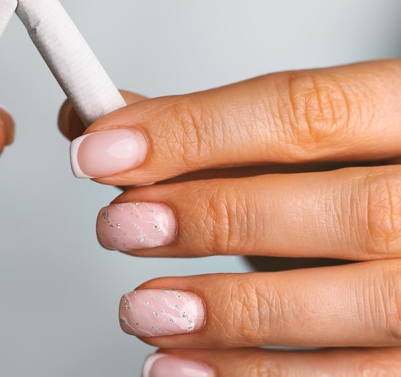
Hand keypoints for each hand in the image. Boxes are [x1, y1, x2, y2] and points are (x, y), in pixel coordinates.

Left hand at [60, 59, 400, 374]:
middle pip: (350, 208)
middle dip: (218, 217)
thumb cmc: (353, 182)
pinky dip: (257, 376)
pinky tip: (183, 367)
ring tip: (141, 310)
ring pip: (363, 307)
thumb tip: (97, 123)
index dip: (196, 129)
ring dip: (232, 313)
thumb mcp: (299, 144)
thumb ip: (206, 129)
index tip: (102, 148)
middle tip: (120, 226)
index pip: (310, 109)